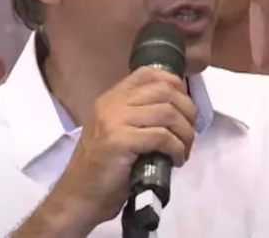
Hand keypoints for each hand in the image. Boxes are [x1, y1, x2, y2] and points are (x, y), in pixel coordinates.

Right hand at [50, 66, 197, 231]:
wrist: (79, 196)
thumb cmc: (103, 168)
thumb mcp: (118, 132)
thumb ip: (138, 116)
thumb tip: (176, 109)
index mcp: (111, 98)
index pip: (148, 73)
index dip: (174, 84)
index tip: (184, 107)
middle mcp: (112, 104)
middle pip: (164, 90)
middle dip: (187, 111)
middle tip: (188, 133)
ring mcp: (114, 121)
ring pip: (167, 113)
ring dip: (185, 133)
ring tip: (184, 150)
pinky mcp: (120, 141)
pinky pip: (162, 136)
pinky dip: (176, 148)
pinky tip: (176, 160)